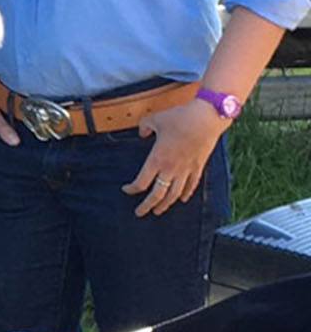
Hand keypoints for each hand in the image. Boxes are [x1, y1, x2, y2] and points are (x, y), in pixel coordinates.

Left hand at [122, 98, 227, 217]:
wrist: (206, 118)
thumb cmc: (179, 117)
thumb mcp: (154, 118)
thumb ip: (144, 126)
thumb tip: (142, 133)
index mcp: (157, 158)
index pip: (141, 182)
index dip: (132, 189)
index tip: (126, 189)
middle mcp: (171, 168)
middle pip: (158, 194)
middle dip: (147, 206)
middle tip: (140, 213)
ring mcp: (186, 169)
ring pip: (174, 194)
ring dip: (166, 204)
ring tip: (159, 211)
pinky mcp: (198, 167)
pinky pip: (191, 185)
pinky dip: (185, 194)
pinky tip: (181, 199)